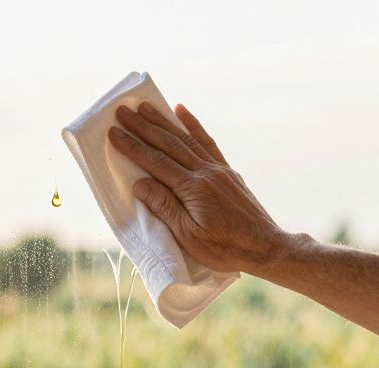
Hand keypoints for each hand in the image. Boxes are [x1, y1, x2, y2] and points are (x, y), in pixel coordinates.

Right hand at [108, 103, 292, 274]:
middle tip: (122, 110)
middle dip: (143, 126)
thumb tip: (140, 183)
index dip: (133, 146)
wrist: (264, 247)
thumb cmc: (225, 248)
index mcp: (193, 189)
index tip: (114, 132)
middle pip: (169, 143)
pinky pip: (207, 142)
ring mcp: (218, 169)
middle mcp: (205, 172)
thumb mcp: (189, 236)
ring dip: (163, 121)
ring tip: (145, 107)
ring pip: (186, 138)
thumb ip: (165, 207)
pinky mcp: (228, 171)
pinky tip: (182, 111)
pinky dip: (193, 125)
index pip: (156, 162)